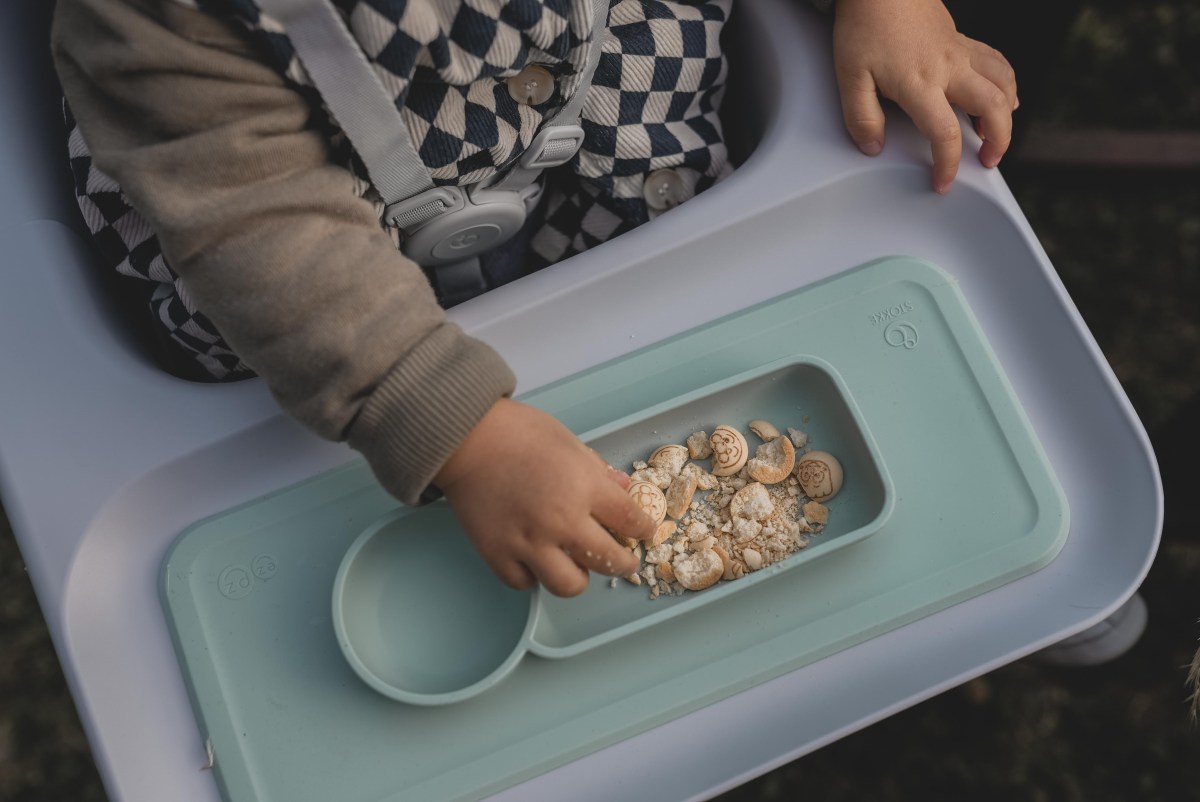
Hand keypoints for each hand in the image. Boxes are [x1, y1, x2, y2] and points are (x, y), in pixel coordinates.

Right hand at [434, 399, 654, 596]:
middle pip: (609, 561)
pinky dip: (534, 575)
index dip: (643, 529)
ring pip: (570, 585)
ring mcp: (529, 541)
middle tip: (623, 561)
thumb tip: (623, 488)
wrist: (466, 437)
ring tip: (576, 566)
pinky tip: (536, 560)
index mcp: (585, 488)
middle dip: (624, 563)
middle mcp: (562, 520)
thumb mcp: (569, 441)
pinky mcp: (498, 553)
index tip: (643, 532)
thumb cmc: (518, 431)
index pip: (631, 521)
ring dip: (579, 577)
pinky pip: (525, 583)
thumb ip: (597, 470)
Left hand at [832, 0, 1018, 191]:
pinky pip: (996, 62)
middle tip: (987, 162)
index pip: (945, 134)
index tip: (943, 182)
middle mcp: (948, 67)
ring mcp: (959, 52)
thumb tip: (873, 147)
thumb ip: (861, 117)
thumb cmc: (865, 24)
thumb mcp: (849, 76)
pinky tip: (1003, 95)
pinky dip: (1006, 83)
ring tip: (995, 135)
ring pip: (1003, 82)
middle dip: (999, 141)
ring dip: (1007, 113)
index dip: (948, 165)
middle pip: (992, 108)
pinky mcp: (961, 40)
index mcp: (920, 82)